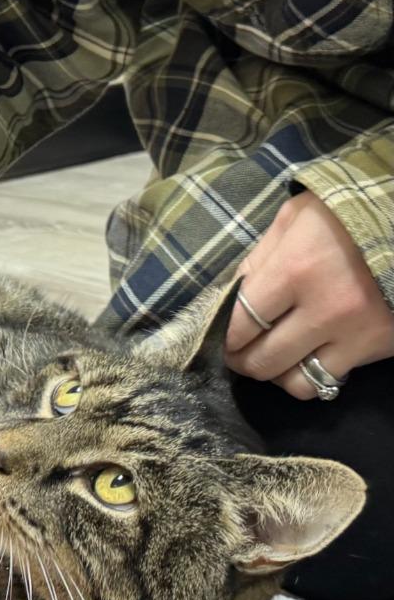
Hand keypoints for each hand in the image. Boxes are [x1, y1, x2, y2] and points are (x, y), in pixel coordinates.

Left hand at [225, 191, 393, 398]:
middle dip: (241, 361)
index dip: (224, 338)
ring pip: (297, 383)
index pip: (239, 326)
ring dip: (278, 374)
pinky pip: (332, 379)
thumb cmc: (342, 215)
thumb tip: (227, 304)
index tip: (223, 338)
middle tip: (239, 353)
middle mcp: (327, 309)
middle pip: (263, 362)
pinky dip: (314, 372)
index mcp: (295, 270)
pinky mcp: (382, 344)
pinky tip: (310, 353)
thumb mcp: (291, 222)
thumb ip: (256, 263)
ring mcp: (358, 332)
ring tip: (275, 355)